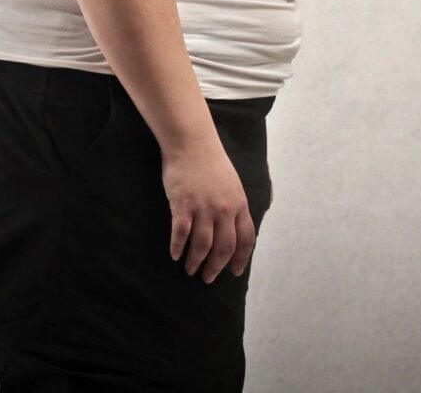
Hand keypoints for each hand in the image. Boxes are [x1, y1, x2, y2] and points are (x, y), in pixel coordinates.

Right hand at [161, 141, 255, 282]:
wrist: (192, 143)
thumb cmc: (211, 162)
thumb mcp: (233, 184)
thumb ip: (235, 206)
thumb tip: (235, 228)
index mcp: (239, 204)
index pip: (245, 239)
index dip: (241, 258)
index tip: (235, 272)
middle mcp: (224, 209)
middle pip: (224, 247)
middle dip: (216, 267)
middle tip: (209, 278)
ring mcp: (203, 208)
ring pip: (202, 245)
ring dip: (196, 261)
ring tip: (191, 269)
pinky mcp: (182, 205)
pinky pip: (180, 234)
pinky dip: (178, 248)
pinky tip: (175, 255)